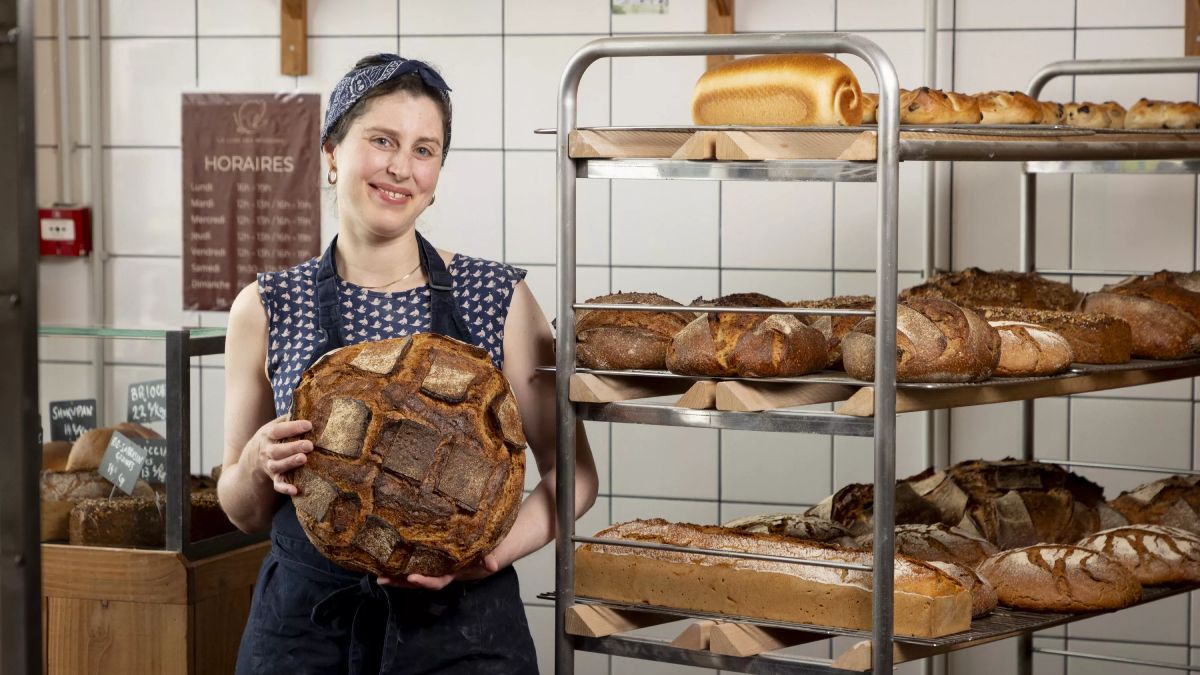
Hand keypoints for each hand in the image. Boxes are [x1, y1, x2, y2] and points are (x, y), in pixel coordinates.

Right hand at [249, 415, 313, 495]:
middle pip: (278, 450)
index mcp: (267, 435)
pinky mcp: (273, 478)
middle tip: (309, 445)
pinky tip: (296, 490)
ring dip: (290, 463)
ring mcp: (269, 465)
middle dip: (293, 447)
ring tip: (304, 459)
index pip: (278, 430)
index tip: (309, 425)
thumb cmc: (270, 439)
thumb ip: (287, 420)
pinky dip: (285, 488)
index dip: (293, 427)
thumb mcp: (272, 427)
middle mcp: (266, 451)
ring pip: (277, 466)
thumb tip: (306, 406)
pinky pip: (278, 484)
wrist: (251, 461)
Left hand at [377, 553, 500, 590]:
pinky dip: (403, 562)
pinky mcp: (434, 555)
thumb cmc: (493, 547)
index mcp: (455, 572)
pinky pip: (417, 561)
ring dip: (397, 575)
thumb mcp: (494, 552)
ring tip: (378, 574)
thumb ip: (490, 557)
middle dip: (401, 582)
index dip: (425, 581)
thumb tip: (491, 566)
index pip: (438, 580)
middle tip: (382, 579)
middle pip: (419, 580)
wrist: (496, 543)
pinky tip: (387, 558)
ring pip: (414, 572)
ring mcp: (437, 564)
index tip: (411, 577)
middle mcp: (443, 571)